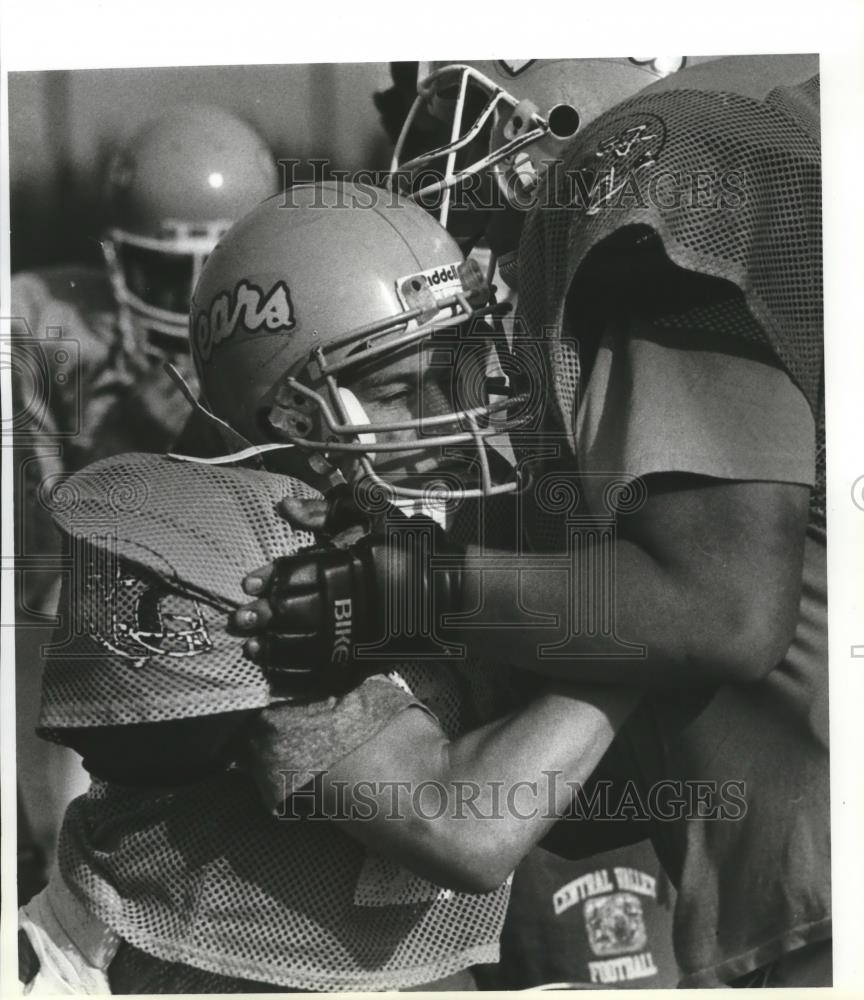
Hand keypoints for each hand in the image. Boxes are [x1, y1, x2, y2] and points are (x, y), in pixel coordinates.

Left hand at [233, 486, 465, 693]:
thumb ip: (332, 511)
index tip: (249, 582)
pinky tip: (277, 670)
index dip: (271, 578)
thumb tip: (288, 508)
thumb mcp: (378, 516)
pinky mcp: (363, 661)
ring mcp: (356, 636)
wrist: (451, 596)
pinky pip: (322, 673)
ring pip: (304, 646)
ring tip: (253, 646)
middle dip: (264, 616)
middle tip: (240, 618)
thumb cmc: (414, 550)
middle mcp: (350, 603)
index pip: (299, 572)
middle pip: (295, 611)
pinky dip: (296, 675)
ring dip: (274, 647)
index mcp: (350, 565)